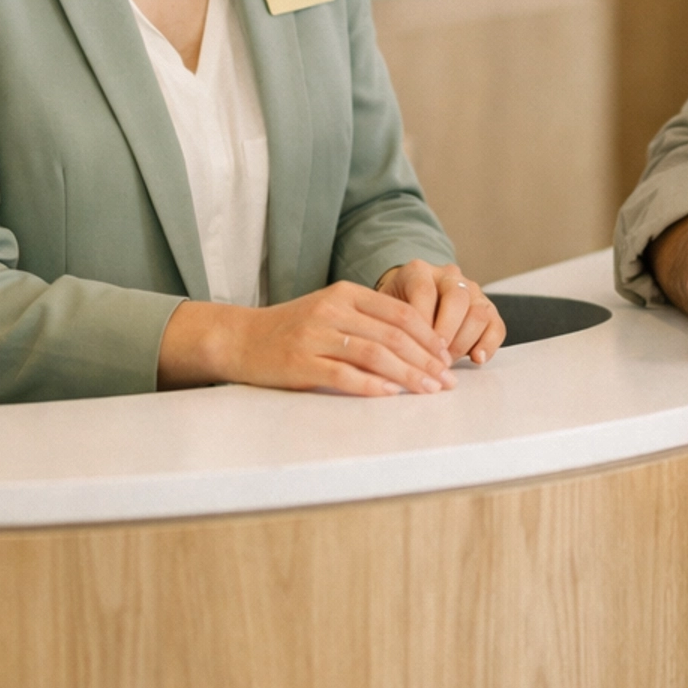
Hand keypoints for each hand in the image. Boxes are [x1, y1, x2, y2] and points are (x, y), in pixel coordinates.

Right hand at [158, 280, 460, 397]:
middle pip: (393, 335)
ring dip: (408, 375)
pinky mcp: (300, 363)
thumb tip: (417, 343)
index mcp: (345, 293)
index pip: (399, 312)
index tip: (447, 356)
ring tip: (429, 390)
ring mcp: (315, 336)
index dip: (428, 335)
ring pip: (374, 354)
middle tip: (447, 380)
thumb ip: (368, 319)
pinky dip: (372, 385)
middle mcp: (332, 310)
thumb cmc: (291, 328)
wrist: (240, 338)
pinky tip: (391, 394)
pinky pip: (344, 375)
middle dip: (426, 360)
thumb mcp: (330, 310)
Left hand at [377, 259, 505, 365]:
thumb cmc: (394, 310)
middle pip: (457, 299)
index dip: (423, 323)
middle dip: (447, 334)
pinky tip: (477, 359)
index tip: (416, 348)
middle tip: (435, 359)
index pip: (424, 292)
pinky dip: (489, 344)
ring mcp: (472, 291)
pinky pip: (496, 326)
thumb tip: (392, 354)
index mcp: (419, 271)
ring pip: (479, 313)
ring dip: (464, 342)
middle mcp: (449, 276)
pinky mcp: (488, 309)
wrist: (409, 301)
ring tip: (448, 363)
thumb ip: (389, 324)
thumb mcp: (384, 310)